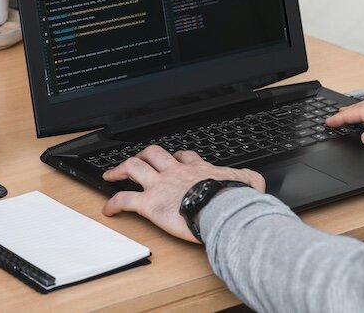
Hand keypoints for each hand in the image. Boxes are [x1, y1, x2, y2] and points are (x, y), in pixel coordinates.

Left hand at [101, 146, 264, 242]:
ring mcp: (160, 186)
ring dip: (120, 170)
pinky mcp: (149, 203)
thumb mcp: (248, 182)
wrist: (224, 209)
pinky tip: (108, 209)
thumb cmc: (235, 199)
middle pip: (153, 154)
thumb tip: (255, 182)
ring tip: (111, 175)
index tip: (173, 159)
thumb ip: (248, 179)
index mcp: (197, 169)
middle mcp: (175, 173)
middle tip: (136, 161)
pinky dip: (113, 204)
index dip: (176, 157)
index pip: (183, 157)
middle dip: (142, 156)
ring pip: (133, 168)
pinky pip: (125, 200)